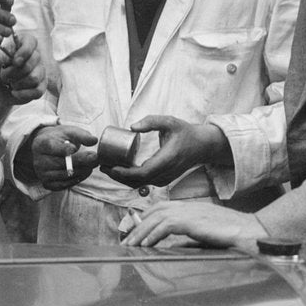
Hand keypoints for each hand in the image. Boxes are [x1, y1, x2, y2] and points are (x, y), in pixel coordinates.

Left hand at [0, 32, 44, 104]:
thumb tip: (9, 58)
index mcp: (23, 44)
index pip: (31, 42)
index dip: (24, 52)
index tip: (14, 62)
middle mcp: (35, 56)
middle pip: (30, 63)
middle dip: (13, 73)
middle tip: (3, 76)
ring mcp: (41, 71)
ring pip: (34, 78)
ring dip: (17, 83)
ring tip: (10, 83)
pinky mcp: (42, 86)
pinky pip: (38, 91)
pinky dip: (22, 94)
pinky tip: (14, 92)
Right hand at [26, 125, 98, 190]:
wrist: (47, 149)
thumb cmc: (59, 139)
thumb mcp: (69, 132)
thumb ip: (82, 135)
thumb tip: (94, 140)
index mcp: (41, 144)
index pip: (52, 147)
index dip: (64, 149)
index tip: (76, 148)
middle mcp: (38, 161)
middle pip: (61, 163)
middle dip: (80, 161)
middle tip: (95, 158)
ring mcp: (42, 174)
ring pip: (64, 175)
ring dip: (81, 171)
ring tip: (92, 165)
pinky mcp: (47, 184)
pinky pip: (64, 184)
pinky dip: (77, 179)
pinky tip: (85, 172)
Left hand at [103, 115, 229, 187]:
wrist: (202, 146)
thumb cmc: (186, 132)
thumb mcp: (170, 121)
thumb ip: (151, 121)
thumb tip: (131, 127)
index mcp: (166, 160)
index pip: (142, 173)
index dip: (124, 173)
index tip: (111, 167)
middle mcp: (165, 173)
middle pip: (137, 182)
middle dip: (118, 176)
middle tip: (103, 166)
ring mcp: (165, 179)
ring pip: (140, 184)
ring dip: (123, 179)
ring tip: (108, 168)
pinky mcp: (164, 180)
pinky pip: (145, 183)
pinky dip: (131, 179)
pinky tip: (120, 170)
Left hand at [120, 201, 266, 250]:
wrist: (250, 231)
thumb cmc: (231, 236)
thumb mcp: (205, 236)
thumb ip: (188, 239)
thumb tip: (173, 247)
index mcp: (190, 208)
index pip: (160, 209)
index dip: (144, 220)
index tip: (134, 233)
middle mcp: (187, 207)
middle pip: (154, 212)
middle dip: (137, 226)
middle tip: (126, 241)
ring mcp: (190, 212)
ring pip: (156, 218)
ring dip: (141, 232)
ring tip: (130, 245)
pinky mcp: (193, 221)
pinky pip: (166, 226)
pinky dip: (153, 235)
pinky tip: (146, 245)